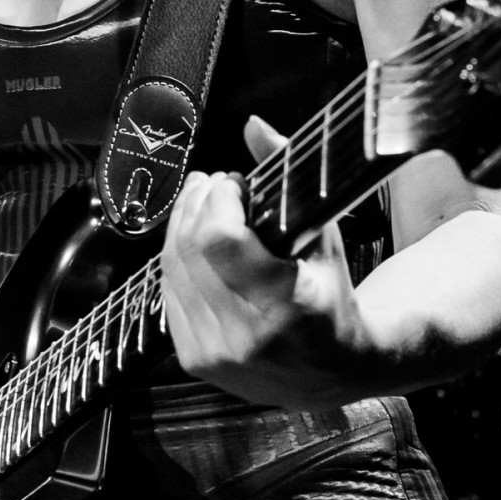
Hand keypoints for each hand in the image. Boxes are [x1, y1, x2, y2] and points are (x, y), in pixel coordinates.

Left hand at [159, 116, 371, 409]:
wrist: (333, 373)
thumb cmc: (333, 301)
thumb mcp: (325, 235)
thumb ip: (290, 175)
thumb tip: (254, 126)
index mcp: (287, 306)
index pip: (220, 239)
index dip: (218, 199)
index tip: (235, 182)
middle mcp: (245, 336)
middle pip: (190, 248)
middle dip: (198, 202)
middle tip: (215, 184)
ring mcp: (215, 353)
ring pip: (171, 269)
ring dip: (182, 225)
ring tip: (203, 203)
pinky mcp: (194, 361)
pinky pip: (167, 293)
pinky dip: (178, 260)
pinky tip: (194, 242)